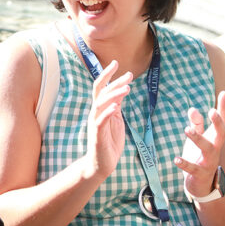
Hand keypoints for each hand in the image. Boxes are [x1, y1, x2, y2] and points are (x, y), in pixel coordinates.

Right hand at [86, 61, 132, 178]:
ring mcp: (95, 123)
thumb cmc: (109, 141)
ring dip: (113, 95)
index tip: (116, 62)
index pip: (101, 87)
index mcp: (100, 108)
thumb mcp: (116, 118)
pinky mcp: (97, 134)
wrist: (102, 163)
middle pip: (100, 92)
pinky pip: (100, 121)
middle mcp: (95, 113)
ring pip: (101, 104)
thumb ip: (117, 104)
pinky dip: (107, 113)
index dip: (107, 74)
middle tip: (129, 74)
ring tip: (127, 88)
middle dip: (113, 81)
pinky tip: (116, 107)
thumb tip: (123, 88)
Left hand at [175, 90, 224, 199]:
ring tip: (187, 129)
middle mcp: (216, 148)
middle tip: (212, 111)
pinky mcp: (200, 173)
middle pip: (222, 134)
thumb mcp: (199, 139)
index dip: (224, 107)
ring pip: (208, 149)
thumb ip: (196, 124)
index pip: (223, 121)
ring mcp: (209, 161)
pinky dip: (185, 164)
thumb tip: (192, 109)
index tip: (223, 93)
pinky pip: (193, 168)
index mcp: (215, 138)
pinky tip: (176, 159)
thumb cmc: (200, 157)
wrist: (202, 185)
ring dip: (198, 139)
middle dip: (218, 123)